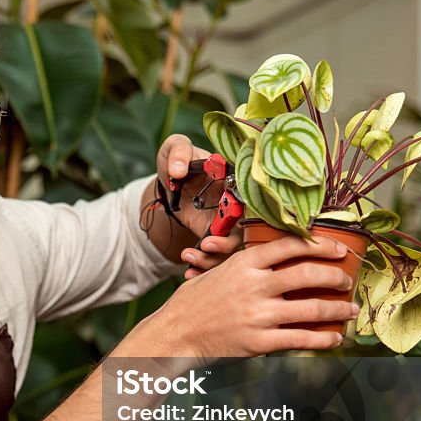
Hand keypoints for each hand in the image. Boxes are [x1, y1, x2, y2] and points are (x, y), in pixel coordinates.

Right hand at [136, 235, 360, 356]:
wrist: (174, 335)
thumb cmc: (191, 303)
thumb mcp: (215, 273)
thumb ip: (245, 266)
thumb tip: (276, 261)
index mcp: (243, 264)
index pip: (290, 246)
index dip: (320, 245)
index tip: (338, 249)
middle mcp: (254, 286)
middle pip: (307, 273)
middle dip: (335, 276)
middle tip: (346, 279)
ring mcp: (258, 315)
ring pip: (313, 308)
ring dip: (338, 309)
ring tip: (350, 309)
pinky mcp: (260, 342)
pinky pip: (302, 339)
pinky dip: (324, 339)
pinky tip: (335, 337)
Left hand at [156, 133, 241, 275]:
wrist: (167, 181)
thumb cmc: (177, 160)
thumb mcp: (174, 148)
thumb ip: (178, 152)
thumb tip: (178, 170)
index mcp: (235, 179)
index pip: (252, 198)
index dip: (243, 213)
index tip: (226, 221)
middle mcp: (237, 204)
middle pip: (246, 230)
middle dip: (229, 243)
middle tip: (206, 244)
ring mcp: (228, 224)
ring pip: (232, 249)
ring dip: (212, 259)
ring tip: (188, 256)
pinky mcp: (215, 237)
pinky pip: (217, 258)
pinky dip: (204, 268)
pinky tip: (189, 272)